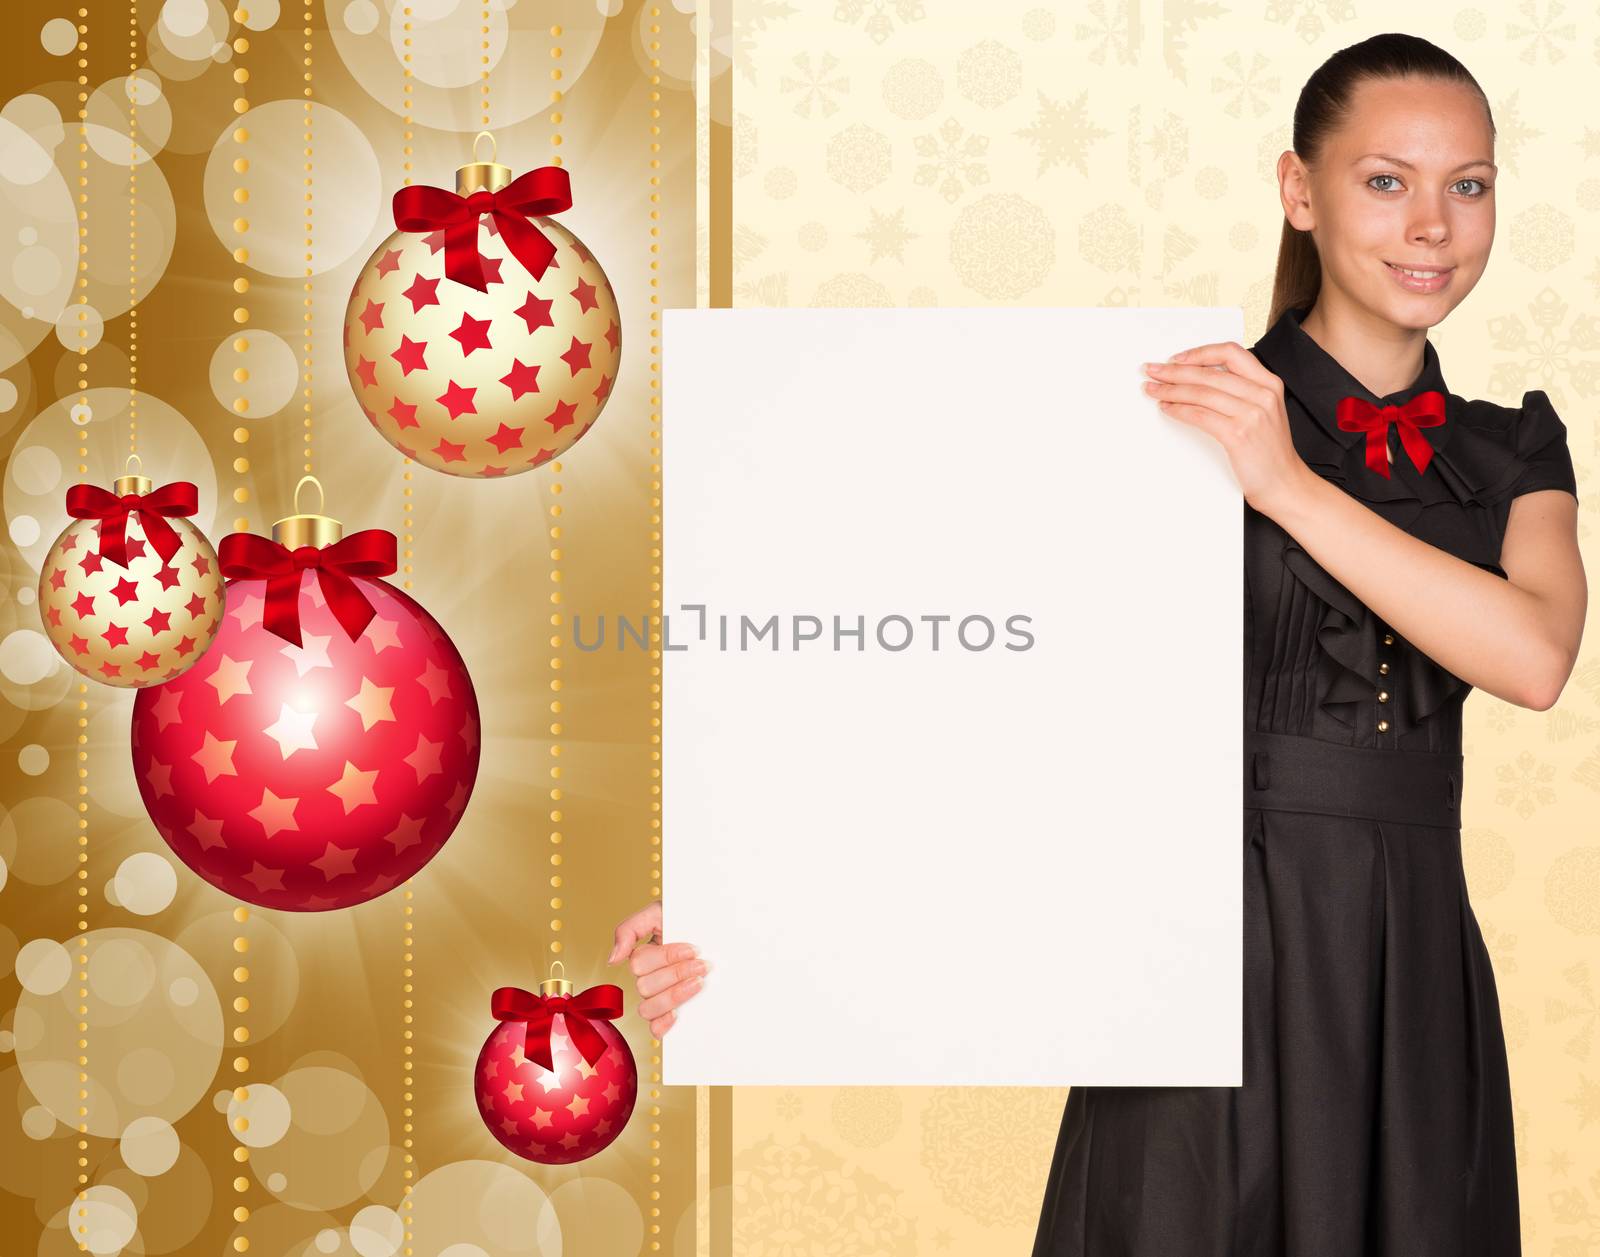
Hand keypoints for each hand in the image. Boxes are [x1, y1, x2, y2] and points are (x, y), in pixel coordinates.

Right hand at [606, 899, 709, 1037]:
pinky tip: (678, 1014)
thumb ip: (629, 929)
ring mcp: (659, 998)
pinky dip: (663, 1024)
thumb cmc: (685, 922)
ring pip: (649, 1008)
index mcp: (643, 957)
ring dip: (675, 995)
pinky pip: (655, 1029)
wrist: (713, 928)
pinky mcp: (671, 1014)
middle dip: (677, 974)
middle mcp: (648, 979)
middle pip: (645, 986)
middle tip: (703, 965)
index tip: (694, 949)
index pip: (640, 964)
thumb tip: (612, 960)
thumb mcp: (658, 912)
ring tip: (699, 982)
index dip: (668, 957)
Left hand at [1140, 342, 1314, 519]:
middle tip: (1153, 371)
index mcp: (1269, 383)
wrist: (1283, 483)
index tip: (1177, 358)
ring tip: (1153, 390)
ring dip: (1170, 390)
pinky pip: (1199, 415)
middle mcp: (1262, 394)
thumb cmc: (1269, 451)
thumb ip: (1241, 391)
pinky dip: (1178, 410)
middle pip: (1209, 372)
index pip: (1230, 352)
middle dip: (1174, 371)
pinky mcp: (1238, 434)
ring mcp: (1252, 413)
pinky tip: (1167, 408)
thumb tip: (1198, 378)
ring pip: (1201, 392)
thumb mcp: (1264, 411)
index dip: (1200, 353)